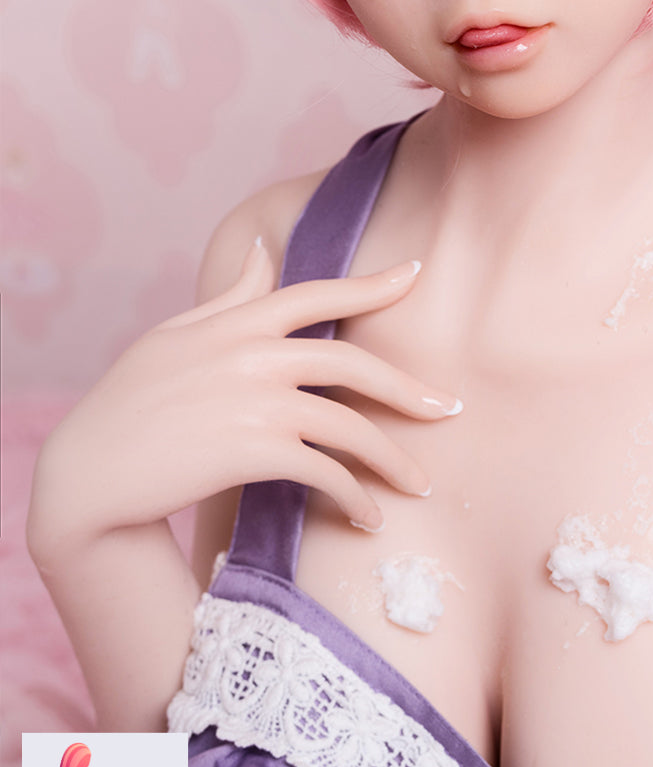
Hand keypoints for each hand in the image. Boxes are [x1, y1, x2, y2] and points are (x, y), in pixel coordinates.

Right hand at [29, 245, 455, 553]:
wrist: (90, 473)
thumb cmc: (128, 402)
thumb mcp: (175, 335)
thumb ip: (231, 296)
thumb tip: (266, 247)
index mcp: (238, 321)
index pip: (317, 292)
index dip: (371, 284)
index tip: (415, 274)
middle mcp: (255, 354)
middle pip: (353, 364)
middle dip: (408, 389)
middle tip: (447, 410)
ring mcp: (257, 403)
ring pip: (350, 427)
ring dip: (392, 461)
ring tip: (418, 486)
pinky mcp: (255, 453)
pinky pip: (326, 473)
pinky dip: (354, 498)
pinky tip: (368, 518)